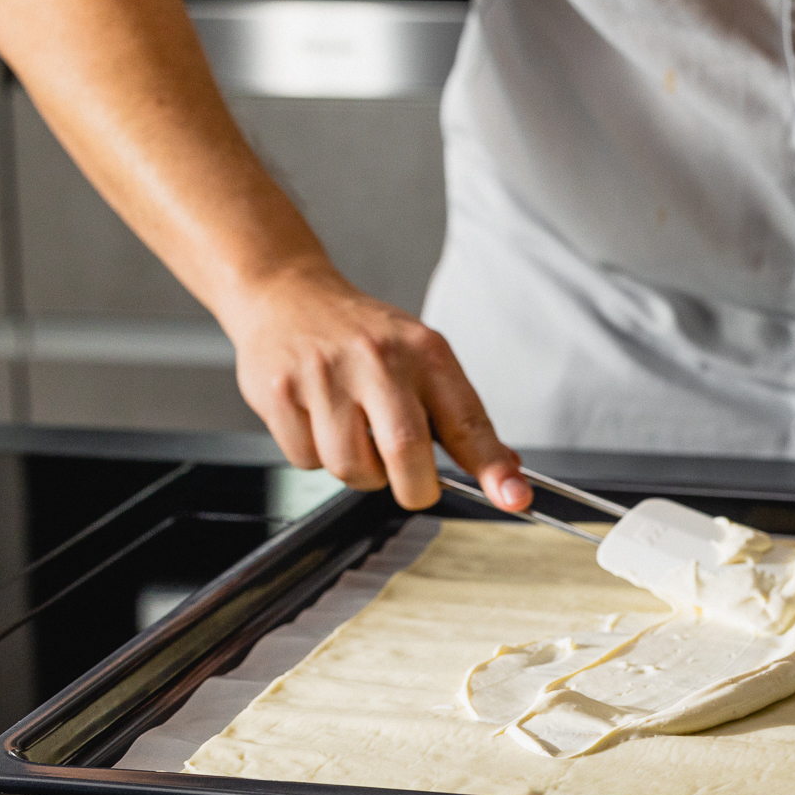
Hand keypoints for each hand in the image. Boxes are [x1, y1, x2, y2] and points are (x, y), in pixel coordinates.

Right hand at [221, 262, 531, 512]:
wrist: (285, 295)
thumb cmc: (362, 336)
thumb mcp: (421, 358)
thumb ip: (460, 417)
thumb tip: (505, 471)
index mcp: (424, 352)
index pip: (467, 421)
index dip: (493, 467)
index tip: (514, 498)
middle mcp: (377, 359)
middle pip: (405, 453)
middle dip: (414, 487)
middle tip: (411, 480)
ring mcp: (325, 375)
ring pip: (351, 468)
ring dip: (359, 471)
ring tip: (353, 432)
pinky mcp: (280, 392)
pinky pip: (306, 461)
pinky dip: (315, 455)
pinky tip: (317, 419)